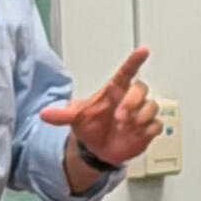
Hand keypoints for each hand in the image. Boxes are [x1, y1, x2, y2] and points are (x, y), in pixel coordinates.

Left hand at [42, 46, 158, 168]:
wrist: (97, 149)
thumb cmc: (90, 126)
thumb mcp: (75, 119)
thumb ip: (62, 115)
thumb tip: (44, 114)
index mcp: (114, 91)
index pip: (127, 72)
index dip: (135, 61)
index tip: (143, 50)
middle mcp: (129, 100)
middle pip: (141, 88)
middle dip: (132, 101)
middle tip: (119, 117)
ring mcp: (140, 114)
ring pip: (152, 106)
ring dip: (140, 117)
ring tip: (124, 127)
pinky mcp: (147, 129)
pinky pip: (156, 124)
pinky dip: (146, 130)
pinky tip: (135, 134)